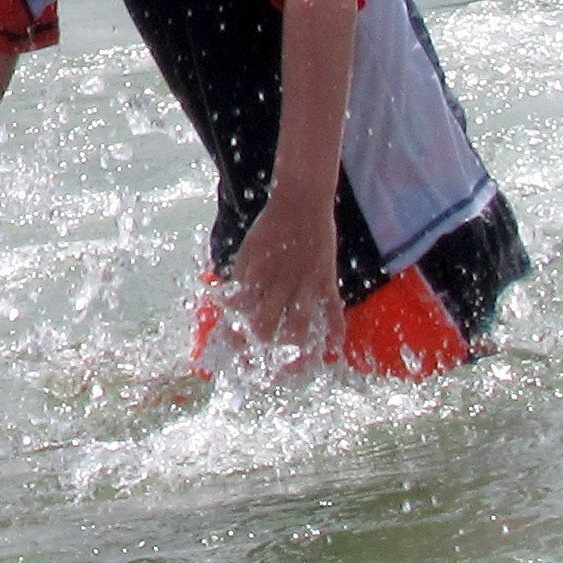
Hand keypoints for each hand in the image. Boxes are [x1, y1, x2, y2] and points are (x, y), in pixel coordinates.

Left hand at [218, 184, 343, 369]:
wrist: (299, 202)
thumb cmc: (270, 227)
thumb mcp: (247, 252)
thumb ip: (242, 279)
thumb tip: (229, 303)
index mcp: (252, 276)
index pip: (238, 315)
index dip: (234, 335)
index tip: (232, 351)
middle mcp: (275, 283)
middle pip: (264, 327)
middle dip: (260, 347)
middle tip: (261, 361)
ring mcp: (303, 282)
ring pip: (297, 327)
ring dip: (292, 346)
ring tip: (291, 359)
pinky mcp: (325, 279)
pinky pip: (332, 311)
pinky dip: (333, 332)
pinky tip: (331, 347)